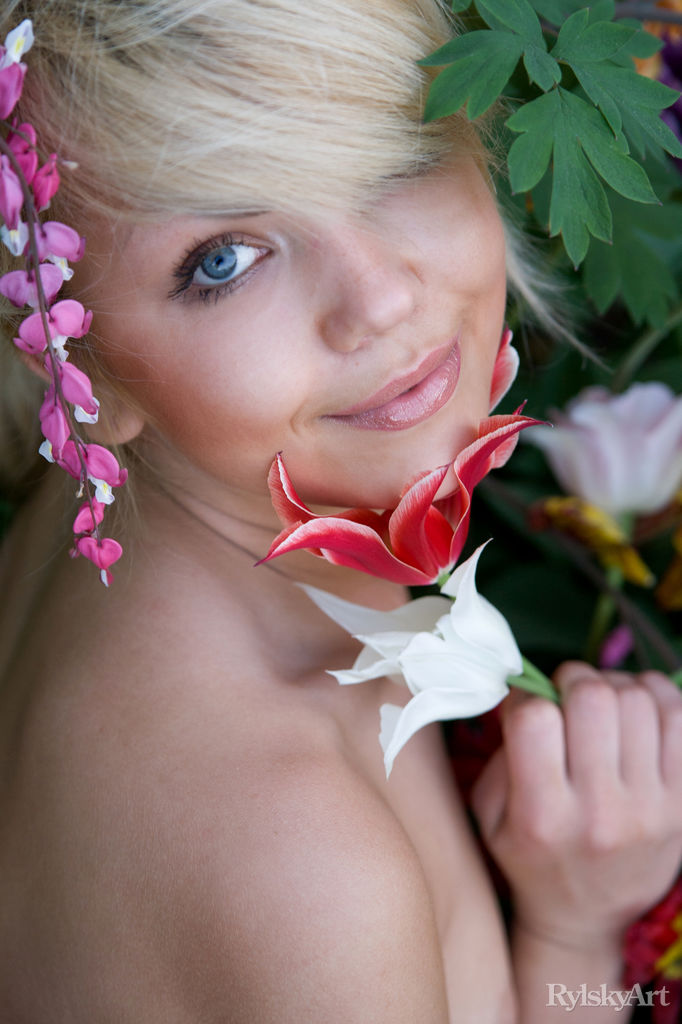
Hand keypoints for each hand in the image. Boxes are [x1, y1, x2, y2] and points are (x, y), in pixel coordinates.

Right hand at [471, 662, 681, 948]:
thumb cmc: (529, 857)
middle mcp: (600, 812)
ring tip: (602, 702)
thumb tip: (530, 693)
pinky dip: (656, 695)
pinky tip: (637, 707)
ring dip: (615, 685)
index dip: (527, 696)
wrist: (586, 920)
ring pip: (639, 700)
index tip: (527, 706)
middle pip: (594, 698)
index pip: (536, 719)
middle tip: (567, 694)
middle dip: (574, 679)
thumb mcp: (489, 818)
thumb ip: (500, 754)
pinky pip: (679, 718)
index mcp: (542, 816)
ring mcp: (650, 808)